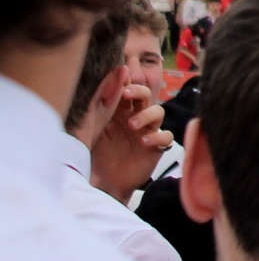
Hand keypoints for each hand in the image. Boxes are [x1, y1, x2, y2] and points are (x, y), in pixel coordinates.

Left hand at [90, 83, 171, 203]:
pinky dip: (158, 137)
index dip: (125, 81)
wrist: (104, 186)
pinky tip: (144, 142)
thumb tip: (99, 86)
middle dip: (138, 91)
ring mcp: (146, 132)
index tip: (119, 75)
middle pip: (145, 95)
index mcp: (117, 112)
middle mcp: (134, 118)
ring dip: (147, 114)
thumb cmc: (94, 158)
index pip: (125, 89)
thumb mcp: (90, 133)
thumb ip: (96, 110)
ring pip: (158, 112)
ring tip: (132, 125)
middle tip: (126, 94)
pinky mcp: (156, 147)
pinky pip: (166, 136)